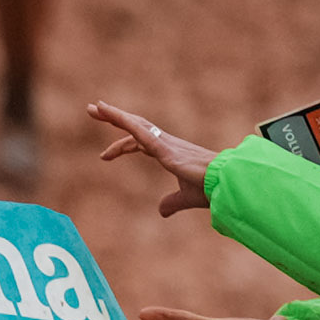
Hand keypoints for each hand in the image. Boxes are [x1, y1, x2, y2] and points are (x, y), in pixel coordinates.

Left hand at [85, 101, 216, 218]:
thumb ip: (172, 202)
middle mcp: (166, 143)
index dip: (122, 146)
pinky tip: (109, 113)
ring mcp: (166, 143)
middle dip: (115, 119)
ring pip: (136, 124)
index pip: (140, 143)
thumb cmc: (211, 187)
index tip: (104, 156)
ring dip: (114, 115)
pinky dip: (124, 120)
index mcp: (170, 152)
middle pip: (135, 127)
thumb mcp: (185, 197)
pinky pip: (140, 131)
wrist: (227, 184)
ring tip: (94, 108)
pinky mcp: (165, 148)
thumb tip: (161, 211)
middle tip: (93, 110)